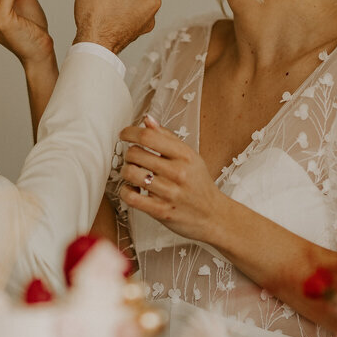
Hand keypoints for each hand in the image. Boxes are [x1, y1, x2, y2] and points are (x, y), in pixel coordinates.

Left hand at [118, 115, 222, 241]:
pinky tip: (133, 190)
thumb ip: (167, 137)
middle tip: (133, 159)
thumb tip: (147, 120)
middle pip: (135, 153)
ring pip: (130, 173)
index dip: (130, 132)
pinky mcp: (160, 211)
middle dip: (129, 154)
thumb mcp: (190, 156)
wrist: (212, 215)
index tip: (124, 134)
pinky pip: (130, 197)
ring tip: (134, 174)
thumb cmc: (199, 184)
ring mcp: (169, 192)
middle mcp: (177, 172)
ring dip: (126, 171)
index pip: (149, 136)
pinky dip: (125, 191)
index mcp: (184, 155)